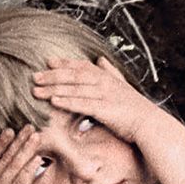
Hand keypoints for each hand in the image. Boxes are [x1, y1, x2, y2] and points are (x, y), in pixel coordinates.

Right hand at [0, 127, 40, 183]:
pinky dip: (29, 168)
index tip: (11, 129)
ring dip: (26, 150)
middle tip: (30, 127)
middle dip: (19, 141)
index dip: (0, 142)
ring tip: (36, 137)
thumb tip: (25, 146)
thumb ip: (12, 169)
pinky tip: (37, 158)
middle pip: (5, 158)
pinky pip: (21, 181)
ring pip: (14, 167)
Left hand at [32, 57, 154, 145]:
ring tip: (36, 90)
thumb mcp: (123, 85)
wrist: (150, 124)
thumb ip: (110, 72)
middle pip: (74, 75)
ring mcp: (105, 95)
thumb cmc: (135, 108)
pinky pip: (82, 104)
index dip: (65, 63)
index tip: (48, 62)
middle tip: (34, 77)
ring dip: (54, 88)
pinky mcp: (105, 109)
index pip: (82, 66)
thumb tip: (100, 59)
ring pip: (75, 88)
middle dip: (53, 75)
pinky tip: (54, 102)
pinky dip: (67, 101)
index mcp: (107, 77)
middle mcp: (105, 82)